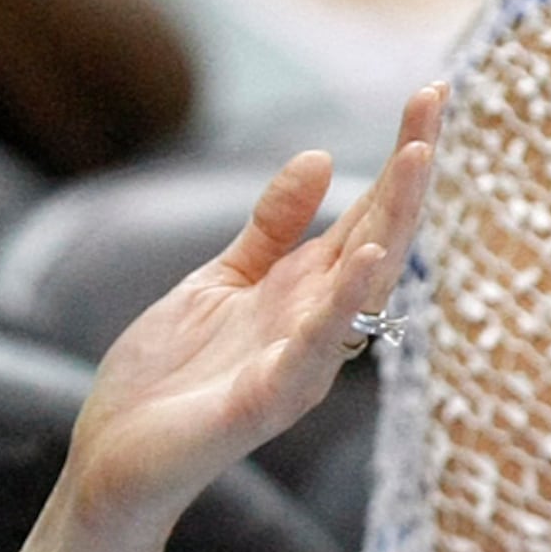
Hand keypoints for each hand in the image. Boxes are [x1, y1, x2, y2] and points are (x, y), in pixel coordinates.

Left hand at [51, 84, 444, 551]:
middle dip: (408, 171)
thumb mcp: (220, 281)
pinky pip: (314, 348)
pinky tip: (367, 261)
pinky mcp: (265, 401)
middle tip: (435, 102)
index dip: (401, 156)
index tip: (429, 92)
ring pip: (360, 287)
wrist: (114, 459)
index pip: (369, 213)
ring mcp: (298, 363)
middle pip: (378, 237)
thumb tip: (322, 157)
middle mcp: (316, 323)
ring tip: (415, 160)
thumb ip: (270, 228)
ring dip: (391, 223)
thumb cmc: (170, 377)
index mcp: (304, 291)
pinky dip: (342, 304)